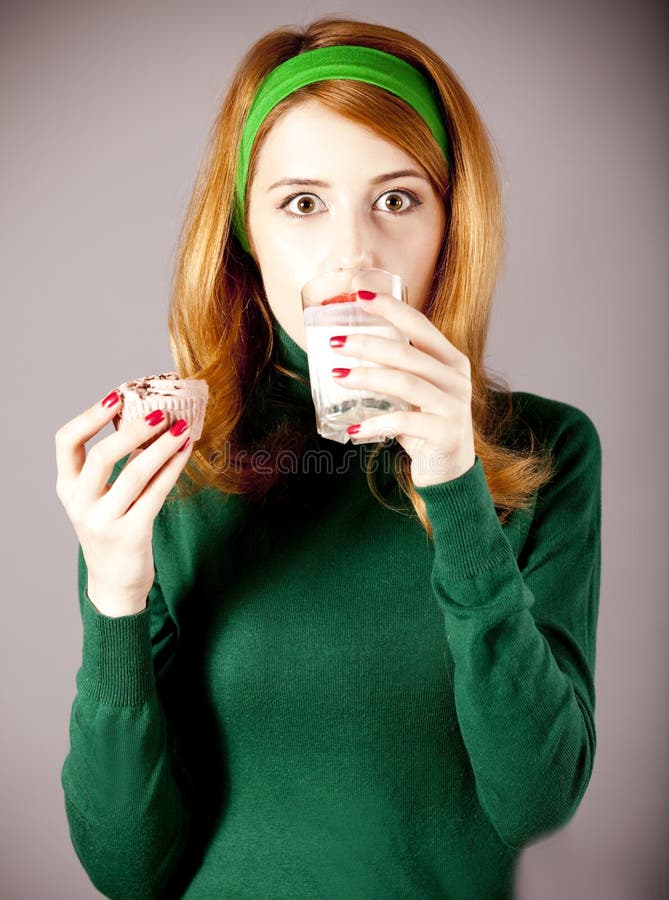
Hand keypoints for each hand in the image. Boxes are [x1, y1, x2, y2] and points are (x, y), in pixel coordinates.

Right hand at [55, 391, 191, 616]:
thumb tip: (145, 418)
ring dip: (161, 447)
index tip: (116, 397)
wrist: (115, 581)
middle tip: (161, 412)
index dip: (90, 416)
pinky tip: (185, 453)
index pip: (66, 442)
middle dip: (134, 430)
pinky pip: (155, 494)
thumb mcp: (99, 496)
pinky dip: (172, 469)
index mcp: (67, 487)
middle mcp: (79, 504)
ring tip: (182, 429)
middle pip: (102, 456)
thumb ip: (111, 464)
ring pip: (134, 474)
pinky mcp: (131, 535)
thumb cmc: (111, 527)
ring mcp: (103, 522)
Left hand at [330, 291, 474, 486]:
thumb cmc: (425, 424)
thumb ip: (397, 370)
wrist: (449, 470)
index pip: (420, 326)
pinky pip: (404, 422)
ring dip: (367, 377)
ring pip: (405, 383)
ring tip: (337, 376)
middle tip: (334, 342)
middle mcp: (457, 378)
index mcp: (451, 360)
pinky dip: (376, 423)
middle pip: (407, 354)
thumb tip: (347, 348)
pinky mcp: (445, 433)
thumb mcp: (415, 392)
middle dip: (367, 343)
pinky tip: (354, 429)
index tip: (360, 296)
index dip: (391, 308)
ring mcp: (454, 406)